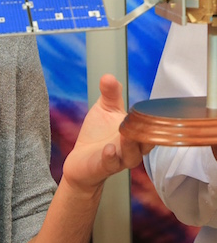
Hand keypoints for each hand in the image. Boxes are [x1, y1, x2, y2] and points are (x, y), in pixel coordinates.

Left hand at [61, 74, 152, 195]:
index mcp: (137, 133)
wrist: (81, 160)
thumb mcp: (104, 110)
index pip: (153, 127)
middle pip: (147, 143)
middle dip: (148, 133)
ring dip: (129, 145)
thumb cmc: (97, 134)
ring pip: (132, 155)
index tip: (161, 108)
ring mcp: (119, 159)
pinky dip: (110, 157)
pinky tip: (108, 149)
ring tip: (125, 134)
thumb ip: (110, 94)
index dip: (158, 119)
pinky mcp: (104, 166)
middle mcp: (133, 148)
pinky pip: (110, 164)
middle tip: (145, 121)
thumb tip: (110, 76)